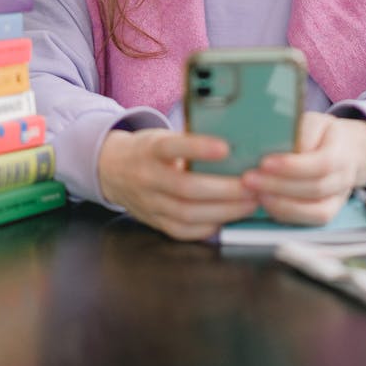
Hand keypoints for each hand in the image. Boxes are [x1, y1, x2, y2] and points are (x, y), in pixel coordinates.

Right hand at [98, 128, 259, 240]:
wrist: (112, 170)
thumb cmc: (149, 149)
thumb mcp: (162, 135)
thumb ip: (189, 139)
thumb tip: (232, 135)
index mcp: (149, 150)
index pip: (172, 147)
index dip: (198, 148)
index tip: (226, 147)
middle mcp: (146, 177)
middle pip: (186, 188)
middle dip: (225, 189)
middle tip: (253, 185)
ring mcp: (149, 203)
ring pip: (187, 213)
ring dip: (224, 210)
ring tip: (250, 203)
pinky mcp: (154, 222)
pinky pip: (182, 231)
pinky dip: (208, 227)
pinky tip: (228, 218)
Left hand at [240, 111, 365, 224]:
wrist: (344, 148)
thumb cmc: (321, 133)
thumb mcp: (312, 122)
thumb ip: (299, 132)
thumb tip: (273, 144)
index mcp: (341, 151)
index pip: (322, 163)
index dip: (293, 167)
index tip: (265, 163)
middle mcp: (344, 177)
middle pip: (316, 189)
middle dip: (279, 186)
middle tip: (250, 180)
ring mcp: (339, 198)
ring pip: (316, 211)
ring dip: (282, 204)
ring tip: (256, 193)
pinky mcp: (330, 211)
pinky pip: (311, 221)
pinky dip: (287, 214)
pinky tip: (267, 204)